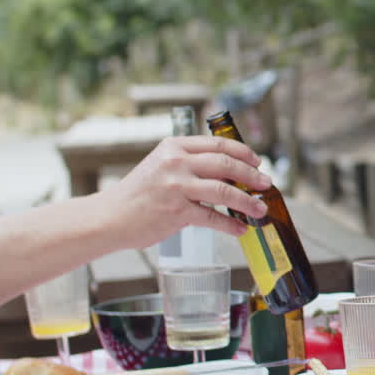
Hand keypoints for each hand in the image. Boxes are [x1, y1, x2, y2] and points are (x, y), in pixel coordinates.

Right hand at [103, 136, 270, 247]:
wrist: (109, 217)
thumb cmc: (138, 194)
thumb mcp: (162, 166)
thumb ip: (191, 164)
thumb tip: (231, 173)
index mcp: (174, 146)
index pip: (218, 144)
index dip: (243, 152)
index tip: (258, 162)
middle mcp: (176, 162)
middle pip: (226, 165)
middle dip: (252, 175)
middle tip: (266, 184)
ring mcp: (176, 187)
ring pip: (224, 191)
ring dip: (247, 202)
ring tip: (260, 209)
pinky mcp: (176, 212)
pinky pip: (212, 218)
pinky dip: (230, 225)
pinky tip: (240, 229)